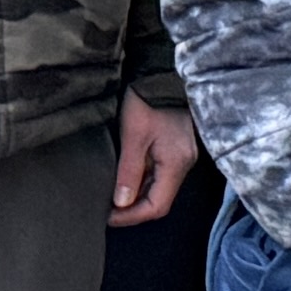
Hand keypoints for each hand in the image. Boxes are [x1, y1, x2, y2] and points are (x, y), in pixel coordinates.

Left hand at [108, 97, 200, 227]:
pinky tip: (126, 179)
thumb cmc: (148, 101)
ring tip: (112, 196)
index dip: (131, 216)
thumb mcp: (134, 136)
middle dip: (132, 210)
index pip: (157, 206)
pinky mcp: (177, 149)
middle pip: (160, 200)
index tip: (107, 216)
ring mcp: (183, 156)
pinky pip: (161, 175)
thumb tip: (121, 202)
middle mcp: (184, 163)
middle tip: (106, 209)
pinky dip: (143, 183)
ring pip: (160, 189)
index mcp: (176, 163)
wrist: (162, 74)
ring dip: (137, 196)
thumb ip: (129, 171)